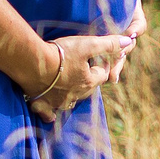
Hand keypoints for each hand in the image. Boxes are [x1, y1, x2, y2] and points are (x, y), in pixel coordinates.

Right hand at [18, 31, 136, 119]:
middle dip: (89, 79)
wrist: (33, 64)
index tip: (100, 57)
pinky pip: (49, 113)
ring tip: (71, 87)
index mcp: (89, 82)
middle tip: (85, 69)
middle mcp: (76, 95)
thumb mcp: (87, 44)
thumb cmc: (61, 53)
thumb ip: (108, 44)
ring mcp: (59, 101)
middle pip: (88, 88)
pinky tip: (52, 116)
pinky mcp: (43, 103)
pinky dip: (51, 114)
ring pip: (71, 101)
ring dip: (73, 95)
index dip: (103, 65)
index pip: (102, 74)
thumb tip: (127, 41)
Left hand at [106, 0, 153, 84]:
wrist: (93, 1)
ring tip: (111, 78)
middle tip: (118, 56)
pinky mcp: (104, 48)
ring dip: (116, 67)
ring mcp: (116, 43)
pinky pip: (107, 60)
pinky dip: (105, 70)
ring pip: (119, 57)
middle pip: (129, 45)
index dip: (136, 29)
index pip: (140, 26)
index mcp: (134, 19)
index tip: (130, 33)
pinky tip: (103, 80)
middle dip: (124, 52)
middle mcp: (127, 33)